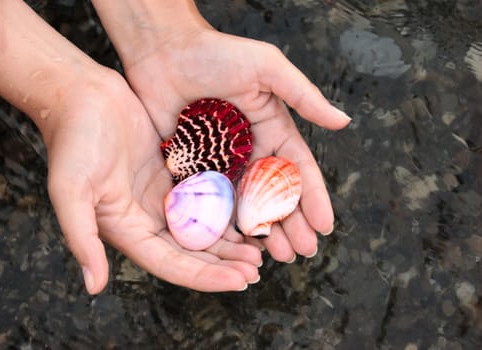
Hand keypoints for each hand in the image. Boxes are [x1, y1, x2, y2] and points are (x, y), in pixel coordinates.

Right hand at [43, 71, 260, 293]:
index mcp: (127, 229)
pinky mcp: (173, 172)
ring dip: (229, 241)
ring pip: (202, 227)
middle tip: (256, 269)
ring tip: (259, 248)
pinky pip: (204, 195)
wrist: (80, 96)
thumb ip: (81, 238)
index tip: (240, 282)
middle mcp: (147, 218)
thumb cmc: (71, 141)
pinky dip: (225, 207)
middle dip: (224, 264)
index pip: (172, 263)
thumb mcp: (70, 190)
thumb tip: (93, 287)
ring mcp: (162, 195)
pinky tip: (248, 211)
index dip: (206, 276)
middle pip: (192, 251)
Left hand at [119, 26, 350, 261]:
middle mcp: (251, 150)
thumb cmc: (217, 53)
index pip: (298, 170)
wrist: (165, 52)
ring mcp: (223, 162)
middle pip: (275, 195)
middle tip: (302, 251)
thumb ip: (303, 96)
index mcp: (273, 129)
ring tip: (276, 255)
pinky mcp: (196, 168)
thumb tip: (343, 122)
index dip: (313, 198)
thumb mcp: (267, 68)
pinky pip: (214, 201)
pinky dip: (227, 224)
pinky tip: (238, 244)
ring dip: (264, 231)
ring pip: (247, 205)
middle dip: (292, 224)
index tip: (325, 226)